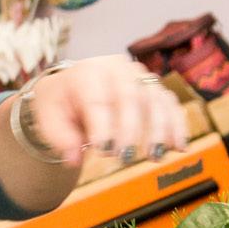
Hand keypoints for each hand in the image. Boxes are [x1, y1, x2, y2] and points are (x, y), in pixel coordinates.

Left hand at [29, 56, 189, 167]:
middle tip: (125, 158)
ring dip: (158, 130)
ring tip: (155, 157)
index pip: (96, 99)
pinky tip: (179, 147)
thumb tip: (74, 158)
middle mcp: (116, 68)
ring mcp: (138, 75)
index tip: (105, 150)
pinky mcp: (154, 87)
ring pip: (154, 99)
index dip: (102, 125)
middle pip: (129, 96)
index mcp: (86, 72)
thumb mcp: (49, 118)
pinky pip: (170, 103)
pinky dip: (177, 125)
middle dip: (130, 129)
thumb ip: (60, 138)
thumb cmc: (60, 104)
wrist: (73, 88)